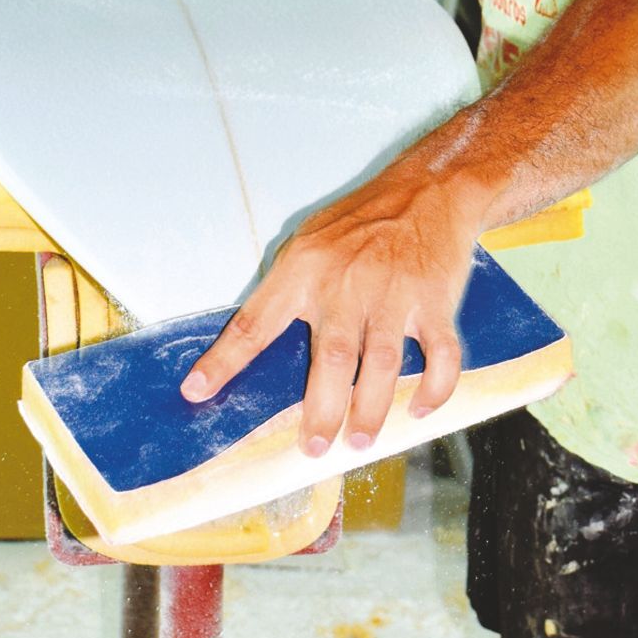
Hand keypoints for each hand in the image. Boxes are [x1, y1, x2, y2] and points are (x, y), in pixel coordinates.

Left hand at [179, 167, 483, 454]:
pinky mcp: (434, 302)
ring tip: (359, 441)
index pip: (254, 323)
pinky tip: (420, 408)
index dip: (223, 361)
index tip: (196, 391)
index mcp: (304, 270)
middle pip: (331, 360)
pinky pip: (440, 355)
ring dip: (372, 411)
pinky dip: (434, 388)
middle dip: (322, 411)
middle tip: (314, 447)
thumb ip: (286, 289)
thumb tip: (257, 343)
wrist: (430, 190)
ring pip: (383, 366)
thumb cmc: (363, 220)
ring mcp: (394, 295)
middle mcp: (347, 285)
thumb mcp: (309, 240)